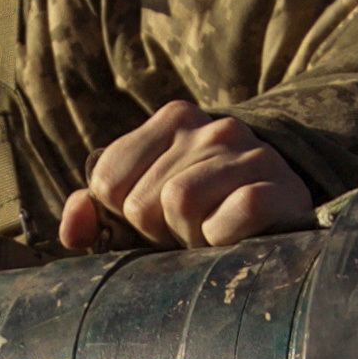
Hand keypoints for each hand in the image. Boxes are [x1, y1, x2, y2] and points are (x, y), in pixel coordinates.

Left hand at [57, 103, 317, 251]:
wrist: (284, 218)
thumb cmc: (202, 218)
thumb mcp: (144, 212)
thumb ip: (99, 216)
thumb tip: (73, 226)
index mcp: (173, 119)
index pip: (106, 182)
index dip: (124, 217)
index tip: (156, 220)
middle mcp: (211, 126)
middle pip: (142, 201)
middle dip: (159, 233)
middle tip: (189, 232)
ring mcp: (248, 151)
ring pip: (182, 202)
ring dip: (192, 239)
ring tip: (211, 234)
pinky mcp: (282, 185)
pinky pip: (236, 211)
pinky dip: (226, 238)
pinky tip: (237, 237)